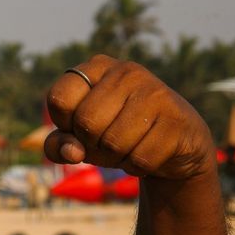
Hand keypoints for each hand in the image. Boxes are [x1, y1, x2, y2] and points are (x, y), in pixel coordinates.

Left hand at [45, 55, 214, 180]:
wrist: (173, 145)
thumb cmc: (115, 136)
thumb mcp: (79, 138)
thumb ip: (58, 145)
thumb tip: (72, 152)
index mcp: (97, 68)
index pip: (58, 98)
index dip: (64, 124)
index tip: (81, 126)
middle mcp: (127, 72)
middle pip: (85, 123)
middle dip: (91, 146)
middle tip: (108, 143)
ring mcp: (155, 92)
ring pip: (112, 143)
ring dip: (115, 158)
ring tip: (130, 147)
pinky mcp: (176, 118)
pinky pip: (139, 158)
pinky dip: (137, 166)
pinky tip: (148, 152)